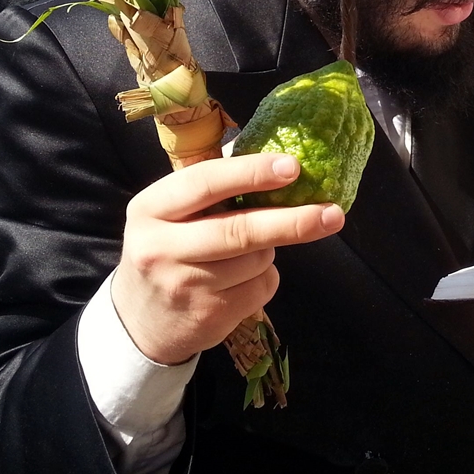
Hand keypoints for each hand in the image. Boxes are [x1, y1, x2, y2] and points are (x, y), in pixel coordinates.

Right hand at [111, 153, 343, 365]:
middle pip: (240, 230)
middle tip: (332, 212)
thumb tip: (274, 152)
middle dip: (292, 220)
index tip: (293, 166)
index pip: (206, 183)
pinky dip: (265, 278)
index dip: (252, 173)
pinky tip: (242, 280)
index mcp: (150, 208)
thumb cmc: (168, 249)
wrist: (141, 321)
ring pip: (257, 260)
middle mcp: (160, 247)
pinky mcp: (208, 316)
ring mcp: (184, 285)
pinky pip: (261, 287)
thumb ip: (212, 184)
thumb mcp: (170, 212)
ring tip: (248, 252)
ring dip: (269, 252)